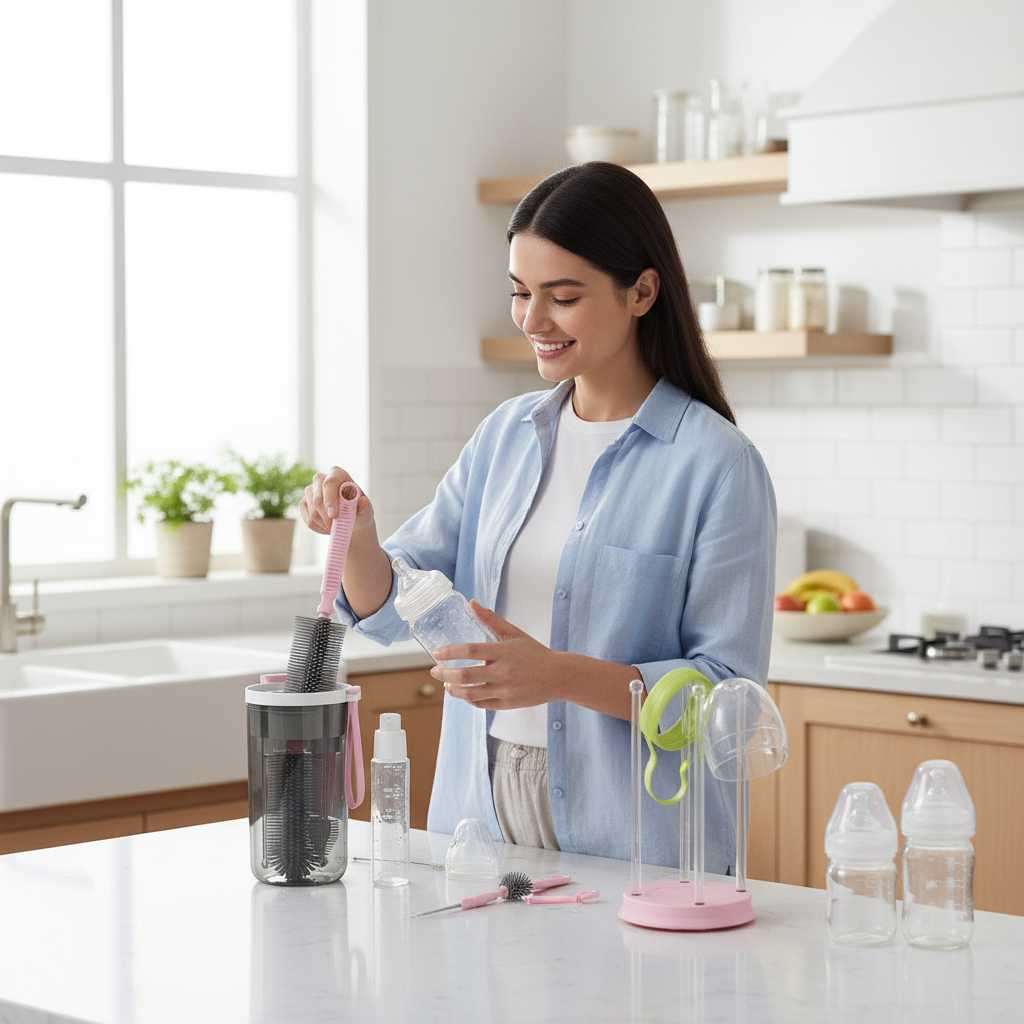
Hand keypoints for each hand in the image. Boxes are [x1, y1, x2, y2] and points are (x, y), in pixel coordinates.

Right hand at [299, 466, 374, 535]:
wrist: (352, 521)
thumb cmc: (359, 511)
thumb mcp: (365, 509)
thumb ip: (363, 506)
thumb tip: (362, 502)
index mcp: (338, 474)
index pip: (330, 482)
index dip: (330, 499)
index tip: (334, 515)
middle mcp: (321, 479)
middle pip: (318, 498)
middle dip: (326, 517)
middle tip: (336, 529)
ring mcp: (311, 491)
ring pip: (312, 510)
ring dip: (324, 524)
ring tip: (336, 529)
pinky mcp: (304, 503)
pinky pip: (308, 518)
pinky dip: (319, 527)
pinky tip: (328, 529)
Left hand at [430, 602, 566, 709]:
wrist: (558, 676)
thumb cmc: (535, 652)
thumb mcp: (514, 633)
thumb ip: (491, 619)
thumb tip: (472, 603)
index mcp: (503, 651)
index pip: (471, 650)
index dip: (451, 652)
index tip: (437, 652)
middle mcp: (503, 671)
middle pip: (466, 675)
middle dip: (445, 673)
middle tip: (434, 670)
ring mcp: (505, 690)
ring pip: (470, 693)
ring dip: (453, 689)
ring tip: (446, 683)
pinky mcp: (507, 704)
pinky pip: (481, 703)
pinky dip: (468, 699)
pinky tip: (463, 692)